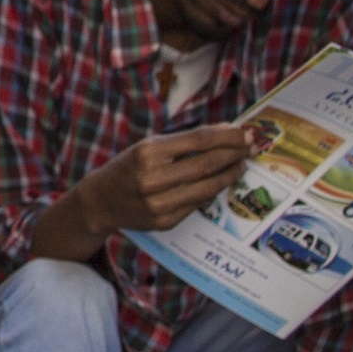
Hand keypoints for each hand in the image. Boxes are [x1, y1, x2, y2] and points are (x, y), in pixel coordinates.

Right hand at [70, 124, 252, 237]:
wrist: (101, 200)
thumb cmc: (129, 168)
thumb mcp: (149, 146)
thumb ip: (185, 141)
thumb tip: (225, 130)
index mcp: (148, 152)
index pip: (199, 140)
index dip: (227, 136)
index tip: (245, 132)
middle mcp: (153, 178)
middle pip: (208, 163)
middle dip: (235, 153)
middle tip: (251, 146)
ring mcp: (160, 202)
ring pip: (208, 186)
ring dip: (231, 173)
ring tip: (241, 164)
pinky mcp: (166, 221)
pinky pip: (199, 203)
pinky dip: (214, 190)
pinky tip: (222, 181)